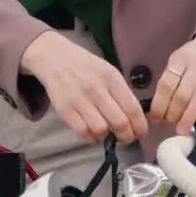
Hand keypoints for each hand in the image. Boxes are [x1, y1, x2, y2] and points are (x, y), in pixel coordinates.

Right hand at [20, 31, 148, 143]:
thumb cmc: (85, 66)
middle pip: (120, 122)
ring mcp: (79, 100)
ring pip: (102, 129)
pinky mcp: (65, 109)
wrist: (54, 58)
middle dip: (127, 136)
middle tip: (126, 137)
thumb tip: (134, 117)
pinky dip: (91, 138)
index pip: (132, 107)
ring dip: (107, 136)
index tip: (141, 133)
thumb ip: (120, 92)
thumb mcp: (107, 71)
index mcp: (111, 77)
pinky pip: (83, 132)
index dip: (140, 125)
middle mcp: (96, 89)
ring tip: (106, 132)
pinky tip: (92, 132)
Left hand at [150, 34, 195, 134]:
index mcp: (179, 59)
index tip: (156, 118)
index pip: (166, 85)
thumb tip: (158, 113)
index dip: (160, 104)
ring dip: (189, 116)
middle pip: (182, 94)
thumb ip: (169, 84)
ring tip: (182, 129)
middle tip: (169, 125)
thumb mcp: (177, 63)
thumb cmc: (192, 60)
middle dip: (173, 114)